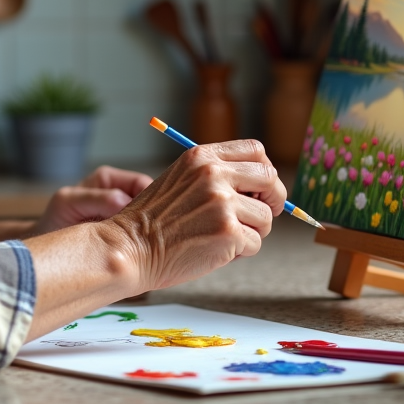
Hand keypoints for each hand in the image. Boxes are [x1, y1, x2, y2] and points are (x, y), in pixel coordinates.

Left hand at [29, 165, 154, 235]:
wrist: (46, 245)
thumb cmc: (54, 220)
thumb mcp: (69, 202)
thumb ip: (96, 199)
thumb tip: (123, 201)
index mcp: (109, 179)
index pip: (143, 182)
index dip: (153, 197)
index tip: (154, 216)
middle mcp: (119, 193)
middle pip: (152, 201)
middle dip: (155, 217)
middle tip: (154, 236)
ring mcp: (124, 215)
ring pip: (150, 221)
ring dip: (149, 233)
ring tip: (146, 246)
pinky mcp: (125, 235)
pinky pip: (142, 237)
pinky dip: (144, 244)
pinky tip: (141, 253)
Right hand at [108, 140, 284, 291]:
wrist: (130, 247)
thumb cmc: (153, 221)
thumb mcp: (180, 179)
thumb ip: (214, 175)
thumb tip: (260, 187)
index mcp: (201, 156)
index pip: (255, 150)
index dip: (264, 172)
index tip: (260, 189)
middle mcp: (213, 174)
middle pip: (270, 177)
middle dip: (273, 199)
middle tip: (261, 217)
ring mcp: (222, 202)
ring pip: (265, 217)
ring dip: (253, 232)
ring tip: (224, 239)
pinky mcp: (228, 232)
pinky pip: (255, 243)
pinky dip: (241, 253)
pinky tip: (216, 251)